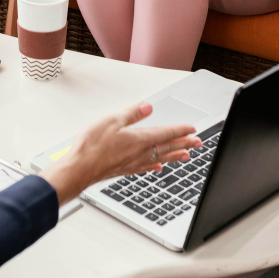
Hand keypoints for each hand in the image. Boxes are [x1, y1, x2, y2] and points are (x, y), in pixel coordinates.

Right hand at [40, 102, 201, 205]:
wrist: (79, 168)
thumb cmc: (92, 145)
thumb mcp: (111, 120)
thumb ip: (131, 114)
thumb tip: (147, 107)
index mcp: (139, 139)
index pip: (166, 133)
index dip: (180, 130)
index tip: (192, 128)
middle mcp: (140, 153)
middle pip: (168, 147)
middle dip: (184, 143)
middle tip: (198, 142)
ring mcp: (134, 163)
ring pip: (161, 158)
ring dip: (175, 155)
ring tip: (187, 155)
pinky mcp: (125, 170)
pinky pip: (147, 167)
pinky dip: (156, 166)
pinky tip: (158, 168)